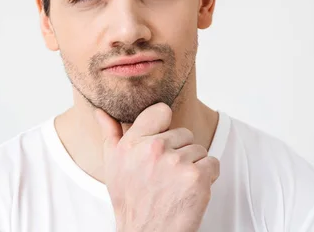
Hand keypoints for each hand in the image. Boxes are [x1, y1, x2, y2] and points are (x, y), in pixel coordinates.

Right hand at [95, 102, 219, 231]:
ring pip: (199, 149)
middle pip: (184, 133)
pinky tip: (190, 189)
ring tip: (176, 184)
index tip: (162, 144)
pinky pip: (213, 163)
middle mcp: (153, 149)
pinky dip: (208, 176)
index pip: (161, 111)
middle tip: (166, 175)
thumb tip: (100, 111)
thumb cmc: (131, 201)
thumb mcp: (113, 166)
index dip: (165, 127)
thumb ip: (110, 134)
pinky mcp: (197, 177)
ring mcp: (177, 162)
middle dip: (179, 152)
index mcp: (132, 144)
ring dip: (193, 166)